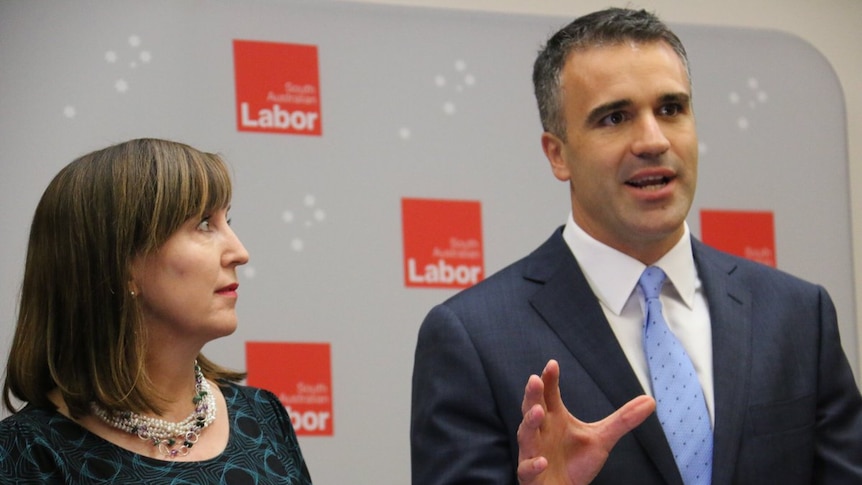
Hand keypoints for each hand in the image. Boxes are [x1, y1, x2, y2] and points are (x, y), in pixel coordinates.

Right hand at [516, 359, 654, 484]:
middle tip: (535, 379)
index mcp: (554, 418)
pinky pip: (528, 468)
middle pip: (531, 409)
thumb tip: (650, 400)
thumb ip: (623, 420)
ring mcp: (533, 451)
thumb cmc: (576, 462)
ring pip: (525, 434)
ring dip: (530, 423)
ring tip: (538, 412)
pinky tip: (542, 460)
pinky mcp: (531, 475)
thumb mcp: (602, 438)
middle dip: (532, 394)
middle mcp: (540, 431)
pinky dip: (534, 464)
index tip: (553, 365)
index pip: (549, 394)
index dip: (549, 380)